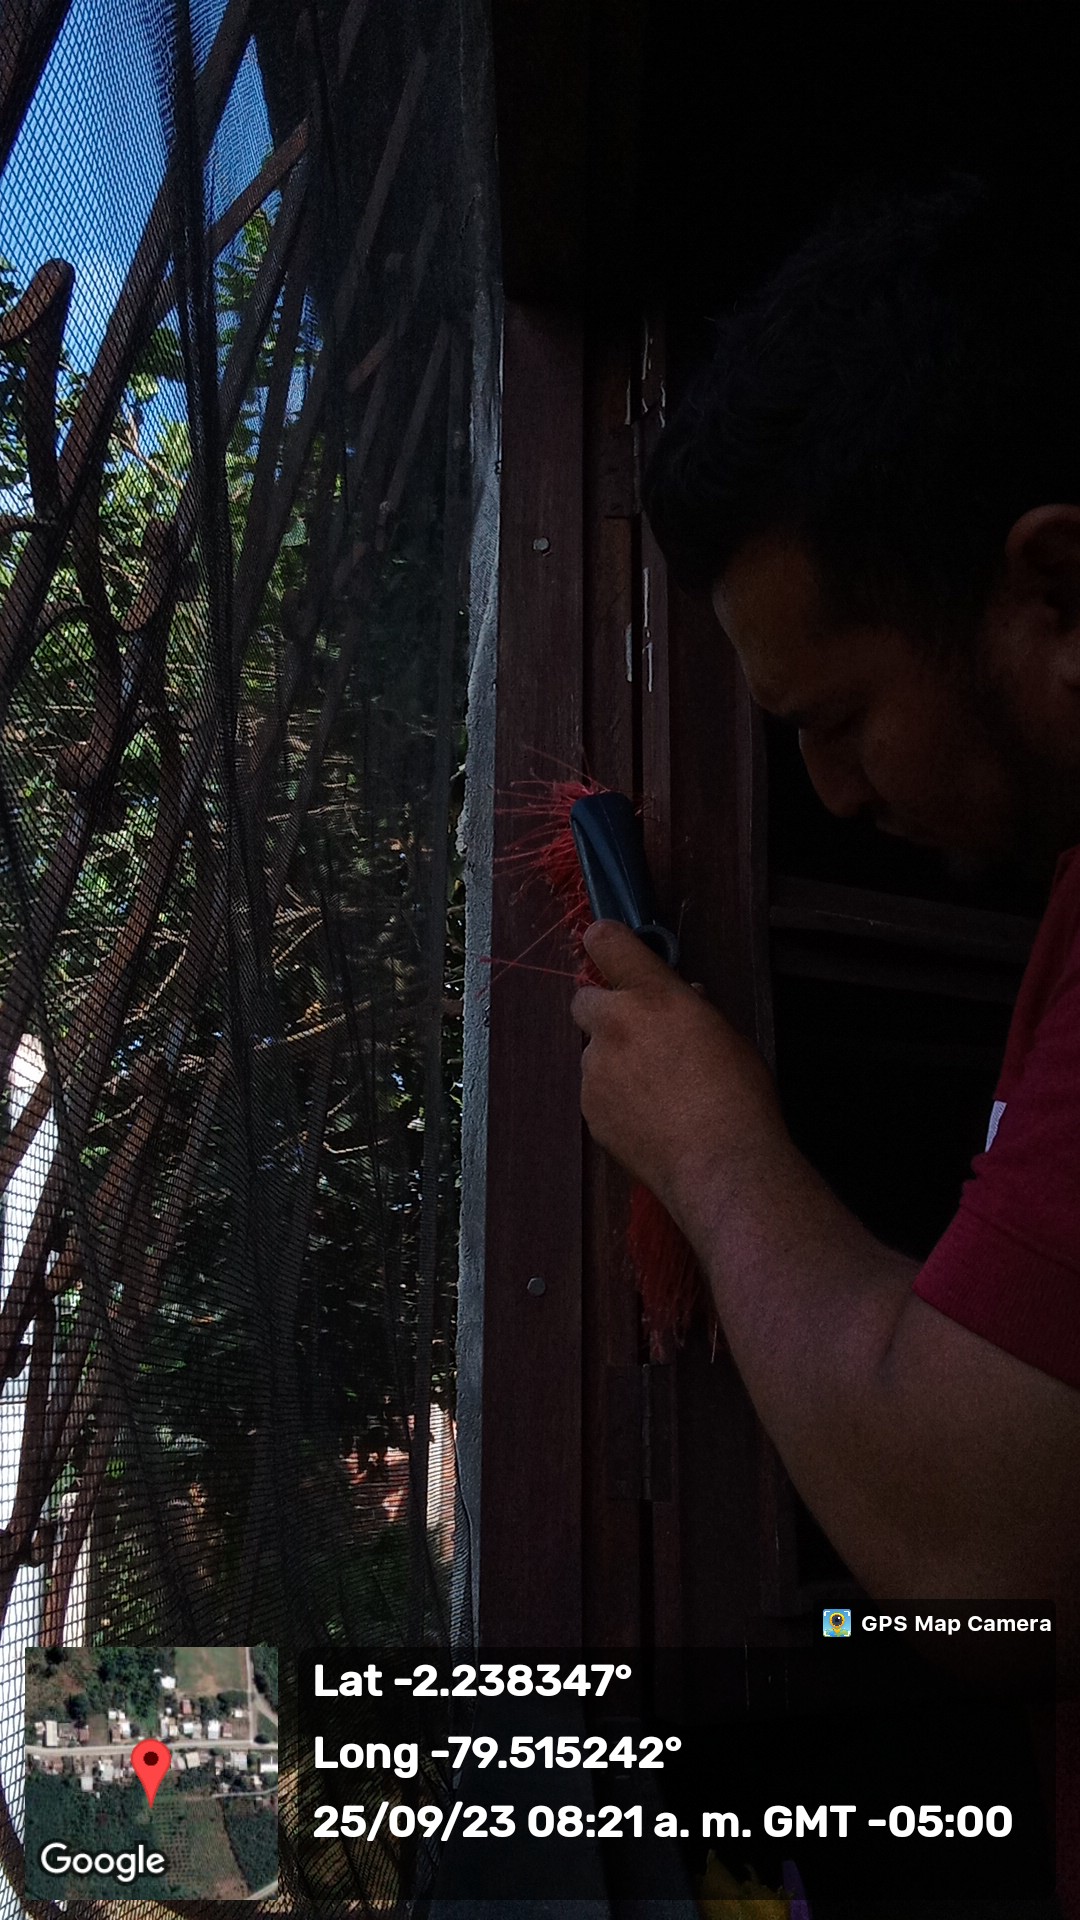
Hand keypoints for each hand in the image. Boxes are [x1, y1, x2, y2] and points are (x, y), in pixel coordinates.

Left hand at [570, 920, 779, 1222]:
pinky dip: (614, 1099)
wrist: (720, 1163)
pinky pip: (596, 1092)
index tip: (608, 946)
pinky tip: (649, 1119)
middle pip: (584, 1000)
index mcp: (654, 996)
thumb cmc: (739, 1096)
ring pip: (593, 1052)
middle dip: (605, 1011)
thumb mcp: (729, 1035)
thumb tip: (685, 997)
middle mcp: (615, 1025)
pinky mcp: (590, 1109)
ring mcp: (597, 1070)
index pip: (607, 942)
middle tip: (638, 1033)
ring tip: (657, 1092)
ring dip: (614, 1061)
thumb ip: (695, 1009)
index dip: (605, 941)